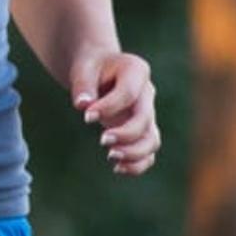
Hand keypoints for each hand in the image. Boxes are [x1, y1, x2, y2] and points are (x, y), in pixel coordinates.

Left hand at [73, 49, 159, 174]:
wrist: (101, 71)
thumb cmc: (92, 68)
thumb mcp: (84, 69)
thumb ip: (83, 85)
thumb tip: (82, 105)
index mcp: (136, 71)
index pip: (128, 93)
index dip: (109, 107)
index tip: (86, 117)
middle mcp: (147, 94)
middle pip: (145, 119)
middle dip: (126, 133)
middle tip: (102, 140)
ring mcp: (147, 113)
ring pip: (152, 140)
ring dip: (134, 153)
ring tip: (111, 157)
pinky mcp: (142, 130)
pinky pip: (148, 151)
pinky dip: (138, 164)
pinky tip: (117, 168)